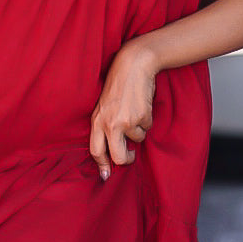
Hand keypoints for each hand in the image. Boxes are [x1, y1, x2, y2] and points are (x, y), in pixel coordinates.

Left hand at [89, 41, 159, 181]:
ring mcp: (125, 121)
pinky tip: (141, 105)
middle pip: (117, 157)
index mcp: (97, 121)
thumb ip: (105, 127)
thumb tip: (111, 152)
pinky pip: (147, 127)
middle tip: (129, 155)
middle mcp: (109, 124)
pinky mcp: (141, 117)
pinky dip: (147, 119)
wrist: (132, 66)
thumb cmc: (118, 86)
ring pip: (137, 140)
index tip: (105, 175)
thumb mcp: (104, 106)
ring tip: (134, 110)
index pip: (95, 150)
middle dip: (126, 160)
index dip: (101, 165)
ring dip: (139, 129)